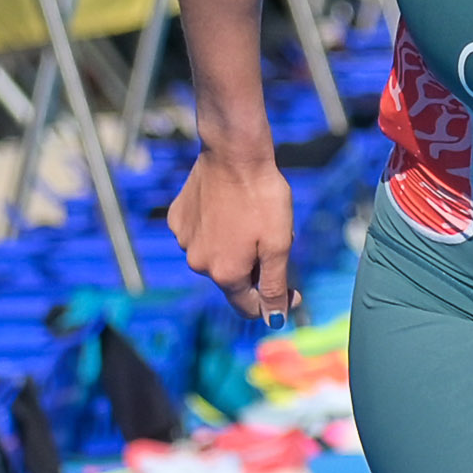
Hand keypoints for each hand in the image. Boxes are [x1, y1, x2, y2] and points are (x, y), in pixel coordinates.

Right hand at [176, 145, 298, 322]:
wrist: (234, 152)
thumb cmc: (262, 196)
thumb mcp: (279, 245)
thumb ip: (275, 286)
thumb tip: (274, 320)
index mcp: (225, 274)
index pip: (248, 307)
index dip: (274, 303)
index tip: (294, 288)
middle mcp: (198, 264)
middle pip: (232, 281)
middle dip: (255, 269)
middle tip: (273, 240)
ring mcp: (184, 240)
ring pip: (215, 257)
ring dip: (234, 248)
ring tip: (251, 219)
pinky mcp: (177, 219)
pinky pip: (200, 235)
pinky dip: (215, 229)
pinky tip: (229, 208)